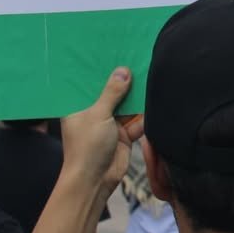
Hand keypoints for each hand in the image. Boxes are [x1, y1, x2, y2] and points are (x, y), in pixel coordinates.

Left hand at [61, 69, 144, 194]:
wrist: (95, 181)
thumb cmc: (87, 147)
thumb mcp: (98, 114)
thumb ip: (112, 92)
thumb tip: (124, 71)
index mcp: (79, 106)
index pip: (89, 83)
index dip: (100, 70)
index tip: (111, 51)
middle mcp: (94, 112)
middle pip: (110, 92)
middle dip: (122, 81)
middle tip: (136, 57)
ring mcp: (110, 124)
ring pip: (126, 105)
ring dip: (136, 96)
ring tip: (149, 72)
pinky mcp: (124, 135)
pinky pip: (136, 120)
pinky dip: (144, 114)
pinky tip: (155, 97)